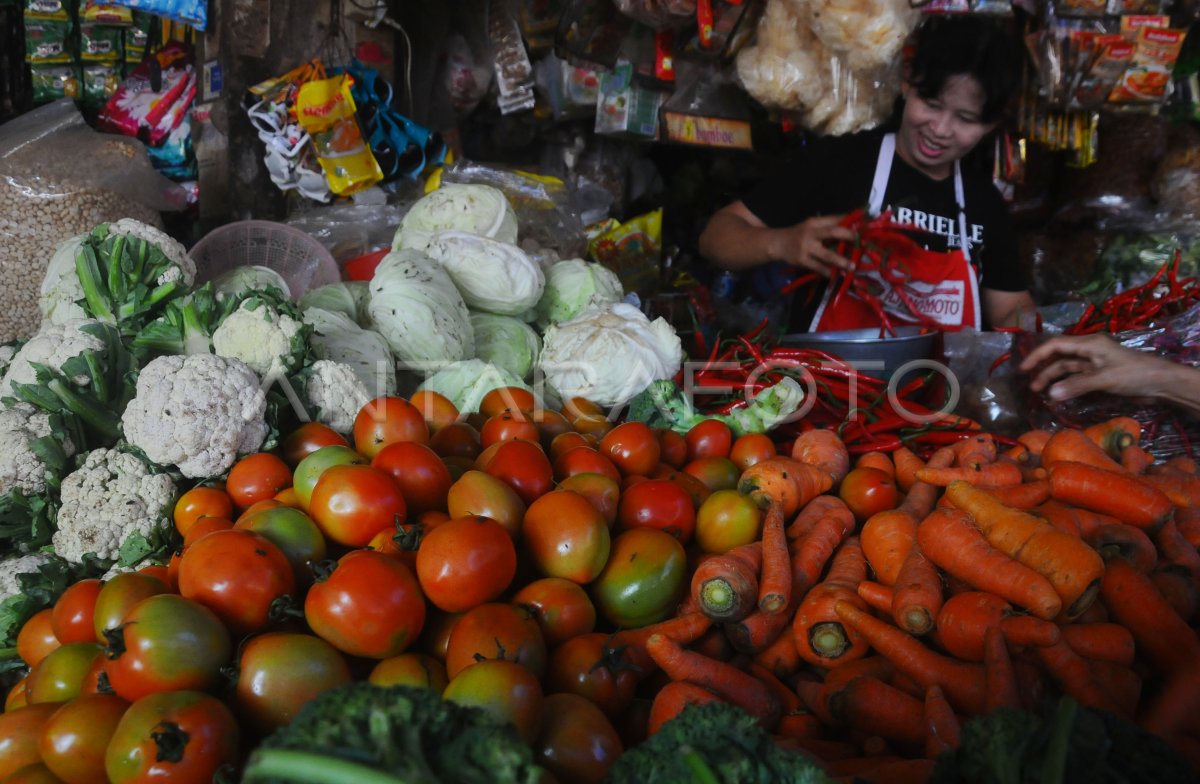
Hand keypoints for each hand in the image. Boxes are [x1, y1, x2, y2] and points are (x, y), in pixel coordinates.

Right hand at [767, 215, 857, 277]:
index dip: (849, 221)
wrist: (777, 244)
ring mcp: (806, 247)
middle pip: (832, 232)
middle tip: (860, 241)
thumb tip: (851, 228)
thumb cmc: (798, 234)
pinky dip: (828, 272)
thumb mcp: (810, 226)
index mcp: (814, 222)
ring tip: (852, 267)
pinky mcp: (802, 260)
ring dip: (841, 261)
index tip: (863, 224)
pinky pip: (818, 267)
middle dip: (847, 235)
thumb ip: (827, 227)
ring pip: (827, 255)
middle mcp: (811, 233)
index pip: (834, 219)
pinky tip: (835, 275)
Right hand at [1018, 334, 1166, 400]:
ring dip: (1054, 379)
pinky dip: (1067, 386)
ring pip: (1067, 369)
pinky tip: (1059, 395)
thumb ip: (1077, 385)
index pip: (1056, 345)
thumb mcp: (1104, 378)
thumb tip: (1050, 393)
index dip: (1037, 355)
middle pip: (1059, 357)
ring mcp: (1094, 364)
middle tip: (1030, 385)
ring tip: (1041, 393)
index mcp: (1089, 344)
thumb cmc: (1134, 374)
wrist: (1161, 382)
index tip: (1023, 369)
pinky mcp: (1100, 376)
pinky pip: (1077, 378)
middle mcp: (1089, 351)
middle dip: (1043, 370)